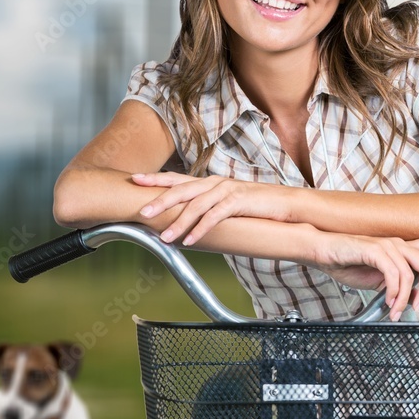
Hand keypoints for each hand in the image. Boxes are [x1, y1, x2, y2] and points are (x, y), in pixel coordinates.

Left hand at [133, 173, 290, 243]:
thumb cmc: (251, 206)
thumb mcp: (223, 203)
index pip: (176, 178)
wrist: (284, 203)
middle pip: (181, 190)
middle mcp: (214, 183)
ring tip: (164, 238)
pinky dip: (201, 229)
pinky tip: (190, 240)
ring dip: (178, 223)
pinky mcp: (239, 201)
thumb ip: (204, 207)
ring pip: (196, 206)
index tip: (134, 179)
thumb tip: (182, 220)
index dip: (155, 179)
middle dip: (159, 201)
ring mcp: (226, 190)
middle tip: (141, 212)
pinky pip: (215, 216)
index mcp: (207, 182)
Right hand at [310, 232, 418, 320]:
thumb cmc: (345, 263)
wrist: (322, 252)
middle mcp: (396, 244)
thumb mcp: (376, 278)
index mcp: (400, 248)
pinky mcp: (373, 250)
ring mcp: (385, 246)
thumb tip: (410, 297)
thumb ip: (395, 284)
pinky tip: (387, 299)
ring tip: (397, 309)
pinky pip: (393, 273)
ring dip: (406, 296)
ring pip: (411, 271)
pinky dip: (394, 291)